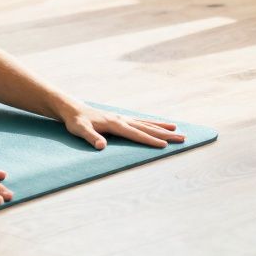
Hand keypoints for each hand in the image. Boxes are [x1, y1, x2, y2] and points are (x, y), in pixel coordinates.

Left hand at [59, 103, 185, 149]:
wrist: (72, 109)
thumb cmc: (76, 121)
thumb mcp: (79, 130)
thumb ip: (91, 137)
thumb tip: (102, 146)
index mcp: (114, 124)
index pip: (136, 134)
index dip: (150, 140)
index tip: (165, 145)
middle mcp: (121, 119)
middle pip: (147, 128)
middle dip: (165, 134)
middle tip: (183, 138)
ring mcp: (122, 118)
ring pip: (146, 123)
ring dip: (162, 128)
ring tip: (178, 130)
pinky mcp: (120, 119)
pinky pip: (140, 122)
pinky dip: (151, 124)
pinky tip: (159, 126)